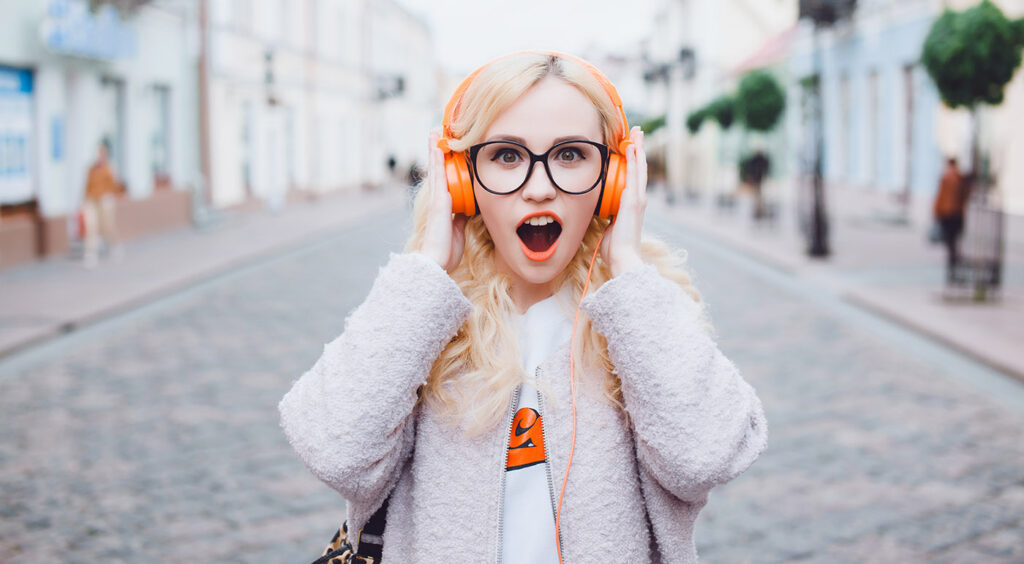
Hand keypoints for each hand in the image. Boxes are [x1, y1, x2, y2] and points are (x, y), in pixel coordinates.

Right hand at [421, 131, 468, 270]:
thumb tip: (470, 206)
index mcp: (443, 205)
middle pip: (437, 170)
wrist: (436, 262)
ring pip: (435, 169)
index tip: (445, 149)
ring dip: (435, 150)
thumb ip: (462, 215)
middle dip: (437, 152)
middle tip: (437, 133)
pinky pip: (438, 177)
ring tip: (435, 133)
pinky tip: (438, 147)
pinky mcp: (438, 201)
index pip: (444, 179)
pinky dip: (437, 161)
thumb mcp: (459, 228)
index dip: (443, 164)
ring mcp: (436, 199)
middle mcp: (437, 199)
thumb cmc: (446, 249)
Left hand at [601, 126, 647, 276]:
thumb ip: (608, 217)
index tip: (631, 146)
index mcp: (632, 205)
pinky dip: (635, 161)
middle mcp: (638, 199)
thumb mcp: (610, 227)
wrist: (623, 258)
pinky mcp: (634, 201)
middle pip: (640, 168)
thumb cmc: (615, 248)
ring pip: (640, 168)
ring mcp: (638, 199)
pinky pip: (635, 176)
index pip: (634, 177)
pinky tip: (633, 148)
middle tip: (638, 133)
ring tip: (638, 133)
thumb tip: (600, 212)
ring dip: (638, 149)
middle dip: (638, 149)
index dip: (633, 161)